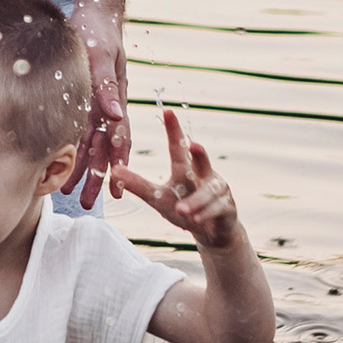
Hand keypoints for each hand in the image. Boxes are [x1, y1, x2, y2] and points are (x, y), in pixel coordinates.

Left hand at [70, 1, 130, 208]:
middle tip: (88, 204)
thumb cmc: (99, 35)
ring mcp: (95, 106)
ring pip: (88, 144)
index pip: (118, 140)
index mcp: (115, 101)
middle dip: (97, 177)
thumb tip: (115, 116)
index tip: (116, 189)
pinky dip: (70, 148)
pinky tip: (59, 161)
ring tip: (70, 192)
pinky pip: (76, 129)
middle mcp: (106, 108)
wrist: (95, 16)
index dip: (117, 166)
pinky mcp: (83, 100)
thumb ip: (107, 86)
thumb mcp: (102, 58)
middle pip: (103, 149)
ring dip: (82, 167)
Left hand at [111, 108, 241, 250]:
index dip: (173, 129)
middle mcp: (205, 175)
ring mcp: (218, 191)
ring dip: (196, 200)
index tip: (168, 111)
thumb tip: (114, 169)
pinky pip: (218, 208)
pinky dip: (206, 213)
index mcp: (186, 169)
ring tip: (182, 209)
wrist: (211, 232)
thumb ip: (138, 185)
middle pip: (202, 162)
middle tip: (194, 145)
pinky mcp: (227, 208)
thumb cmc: (183, 208)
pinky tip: (197, 219)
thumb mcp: (157, 198)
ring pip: (209, 191)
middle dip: (200, 154)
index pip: (178, 146)